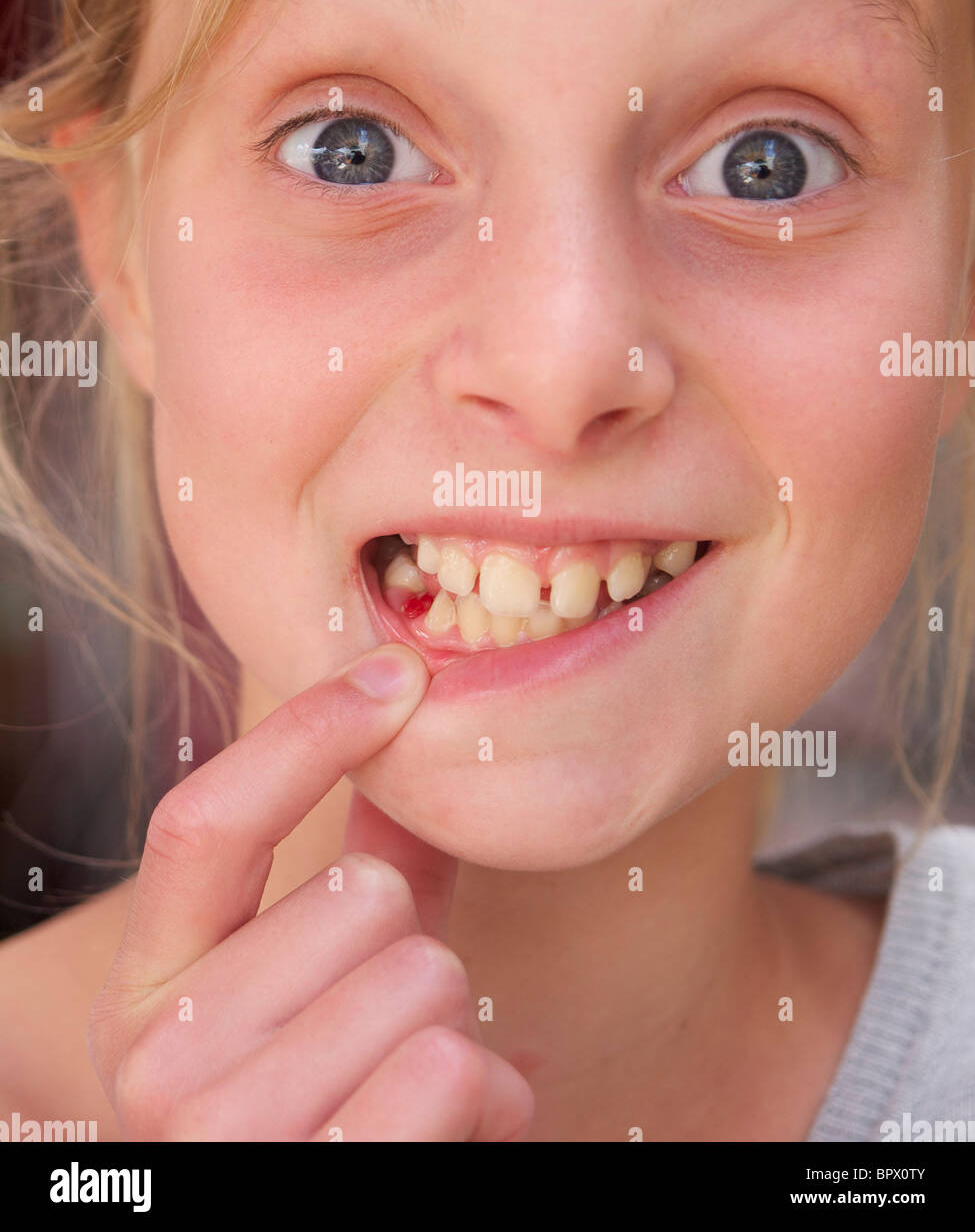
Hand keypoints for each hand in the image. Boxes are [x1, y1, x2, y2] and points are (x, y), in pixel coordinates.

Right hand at [87, 644, 534, 1140]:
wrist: (310, 1230)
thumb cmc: (330, 1111)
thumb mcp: (317, 992)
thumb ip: (360, 867)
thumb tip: (410, 721)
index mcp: (146, 992)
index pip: (204, 821)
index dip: (305, 731)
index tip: (398, 671)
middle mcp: (157, 1064)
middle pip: (361, 900)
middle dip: (419, 951)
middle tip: (397, 1024)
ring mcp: (226, 1141)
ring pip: (423, 979)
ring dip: (460, 1029)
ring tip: (421, 1087)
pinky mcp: (322, 1187)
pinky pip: (453, 1068)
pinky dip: (492, 1098)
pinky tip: (458, 1130)